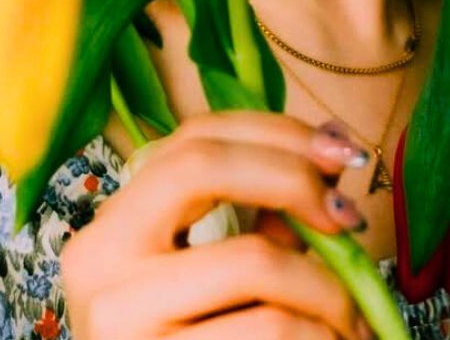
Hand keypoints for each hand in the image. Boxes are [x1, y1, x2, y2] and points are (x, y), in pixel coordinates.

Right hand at [61, 110, 375, 339]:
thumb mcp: (212, 282)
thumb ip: (254, 223)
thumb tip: (330, 162)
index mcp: (113, 225)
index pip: (194, 138)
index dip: (276, 131)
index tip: (342, 154)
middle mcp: (99, 260)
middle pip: (203, 166)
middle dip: (292, 176)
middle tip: (347, 216)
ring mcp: (121, 322)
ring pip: (255, 261)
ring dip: (328, 289)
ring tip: (350, 322)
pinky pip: (267, 332)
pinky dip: (317, 336)